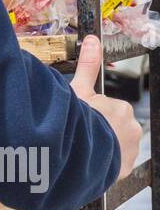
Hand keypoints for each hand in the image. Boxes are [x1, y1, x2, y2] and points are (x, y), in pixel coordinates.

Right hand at [70, 35, 141, 180]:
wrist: (77, 155)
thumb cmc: (77, 122)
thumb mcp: (78, 90)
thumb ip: (87, 66)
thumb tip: (92, 40)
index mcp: (122, 109)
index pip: (108, 110)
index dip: (93, 114)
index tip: (84, 120)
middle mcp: (132, 129)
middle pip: (114, 127)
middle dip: (100, 130)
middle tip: (82, 133)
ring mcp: (131, 150)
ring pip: (116, 145)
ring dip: (104, 147)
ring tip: (84, 148)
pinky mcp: (126, 168)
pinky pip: (115, 164)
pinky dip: (105, 163)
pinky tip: (90, 161)